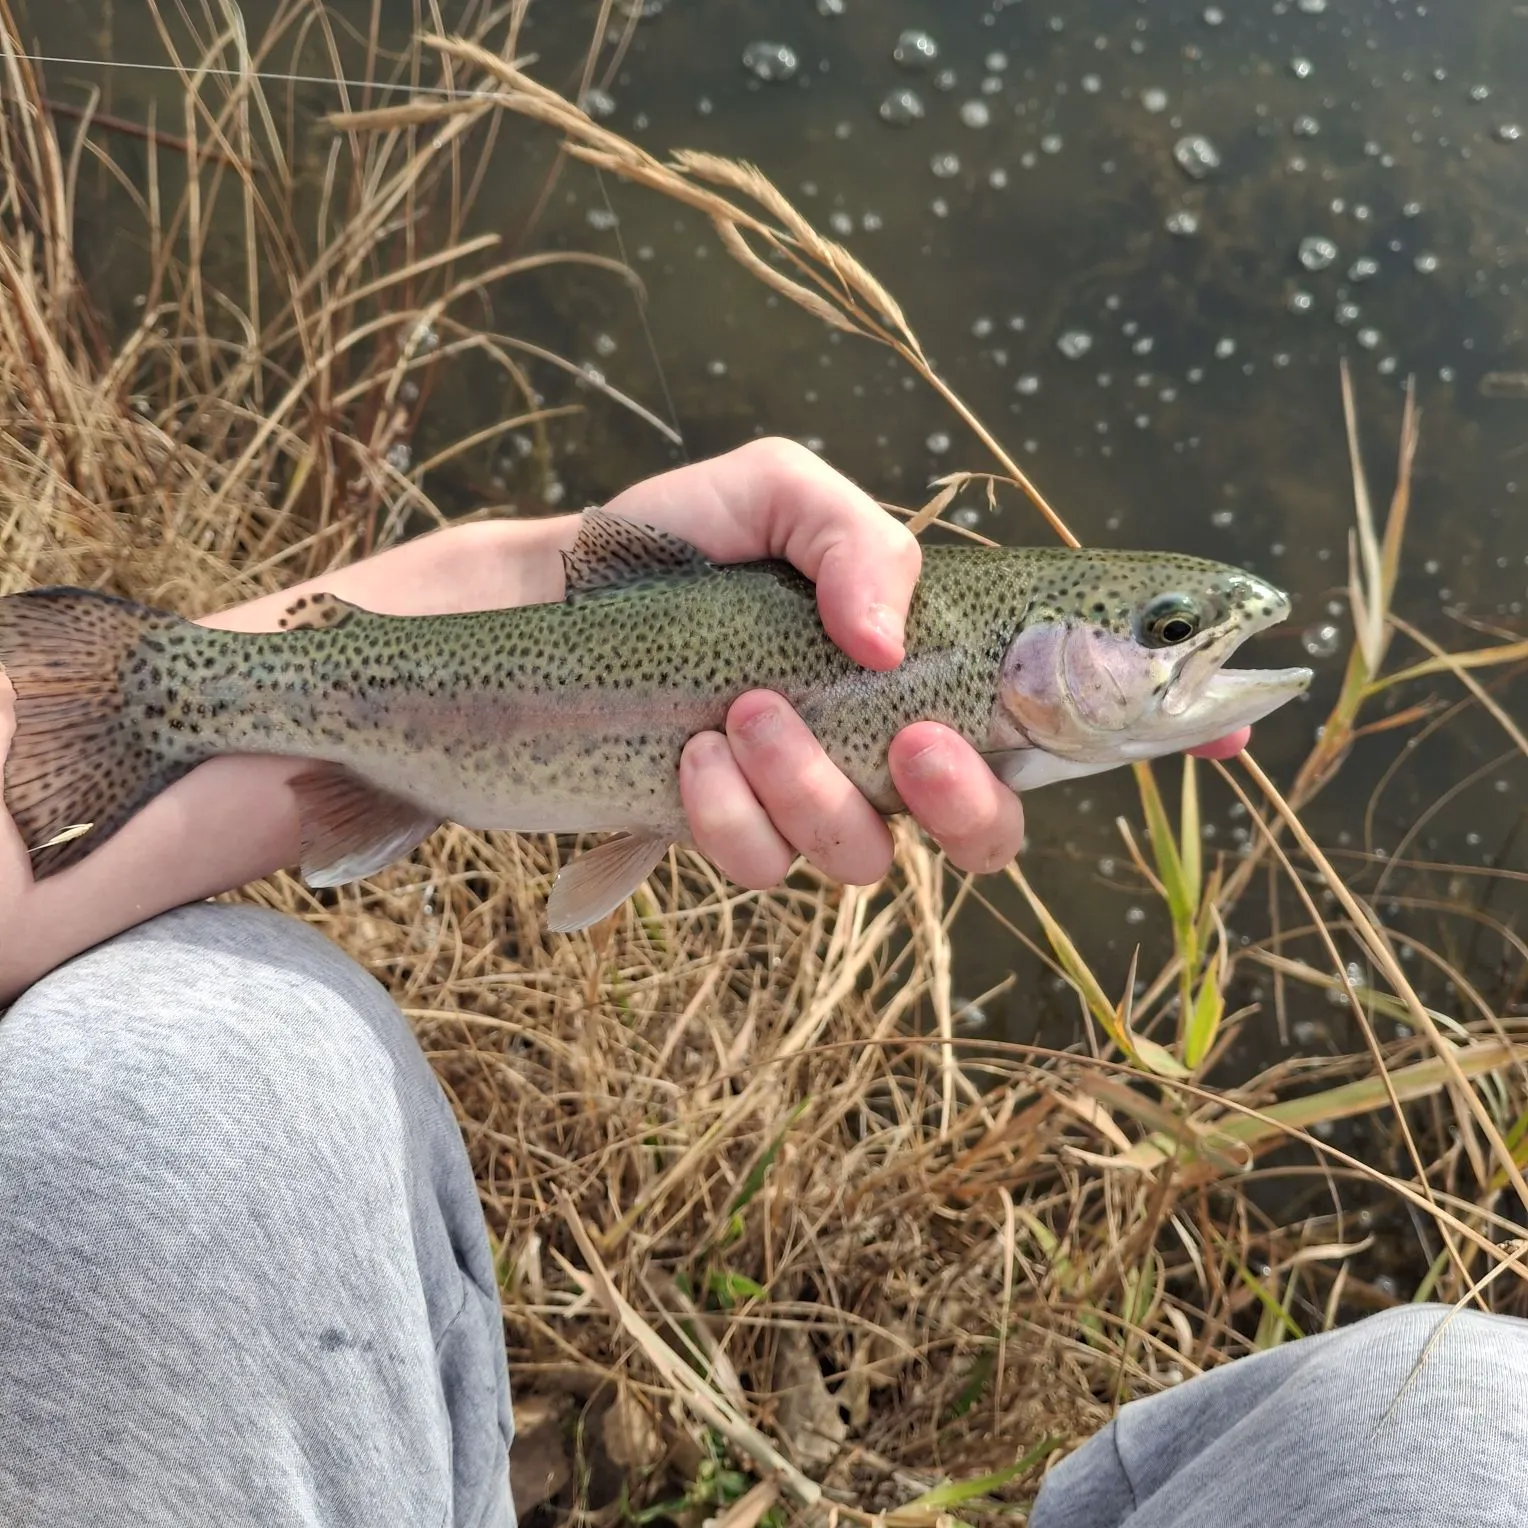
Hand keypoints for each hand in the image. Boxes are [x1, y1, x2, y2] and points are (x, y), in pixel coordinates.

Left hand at [605, 438, 1248, 892]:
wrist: (550, 598)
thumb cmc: (678, 543)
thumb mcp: (770, 491)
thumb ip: (854, 535)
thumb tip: (893, 639)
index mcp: (931, 665)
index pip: (1066, 712)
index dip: (1161, 733)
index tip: (1232, 737)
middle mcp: (889, 750)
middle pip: (991, 831)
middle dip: (966, 802)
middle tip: (912, 736)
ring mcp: (815, 804)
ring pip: (871, 862)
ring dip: (815, 794)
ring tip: (742, 712)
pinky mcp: (733, 840)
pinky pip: (764, 870)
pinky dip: (732, 817)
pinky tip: (690, 756)